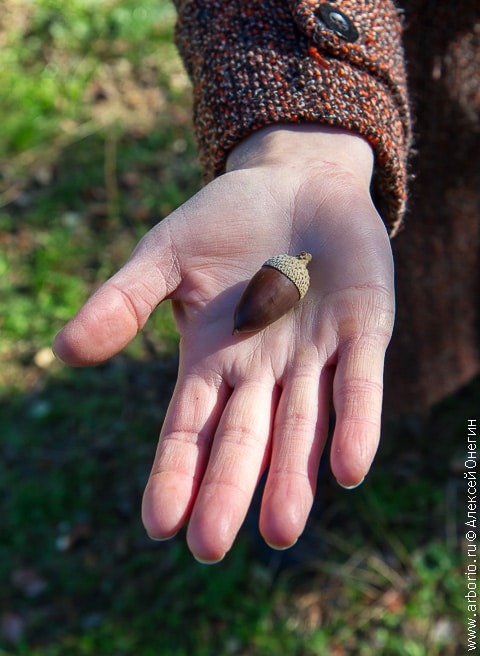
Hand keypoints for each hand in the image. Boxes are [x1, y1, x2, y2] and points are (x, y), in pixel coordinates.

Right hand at [53, 125, 394, 562]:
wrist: (296, 180)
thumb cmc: (226, 220)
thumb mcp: (165, 255)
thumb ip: (123, 301)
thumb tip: (64, 351)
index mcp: (212, 359)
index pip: (190, 429)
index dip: (176, 473)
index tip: (160, 525)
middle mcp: (262, 370)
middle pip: (243, 439)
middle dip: (229, 490)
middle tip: (211, 545)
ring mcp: (314, 354)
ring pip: (302, 425)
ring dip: (293, 475)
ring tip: (281, 529)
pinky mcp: (364, 329)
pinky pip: (358, 382)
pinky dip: (355, 422)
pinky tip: (348, 468)